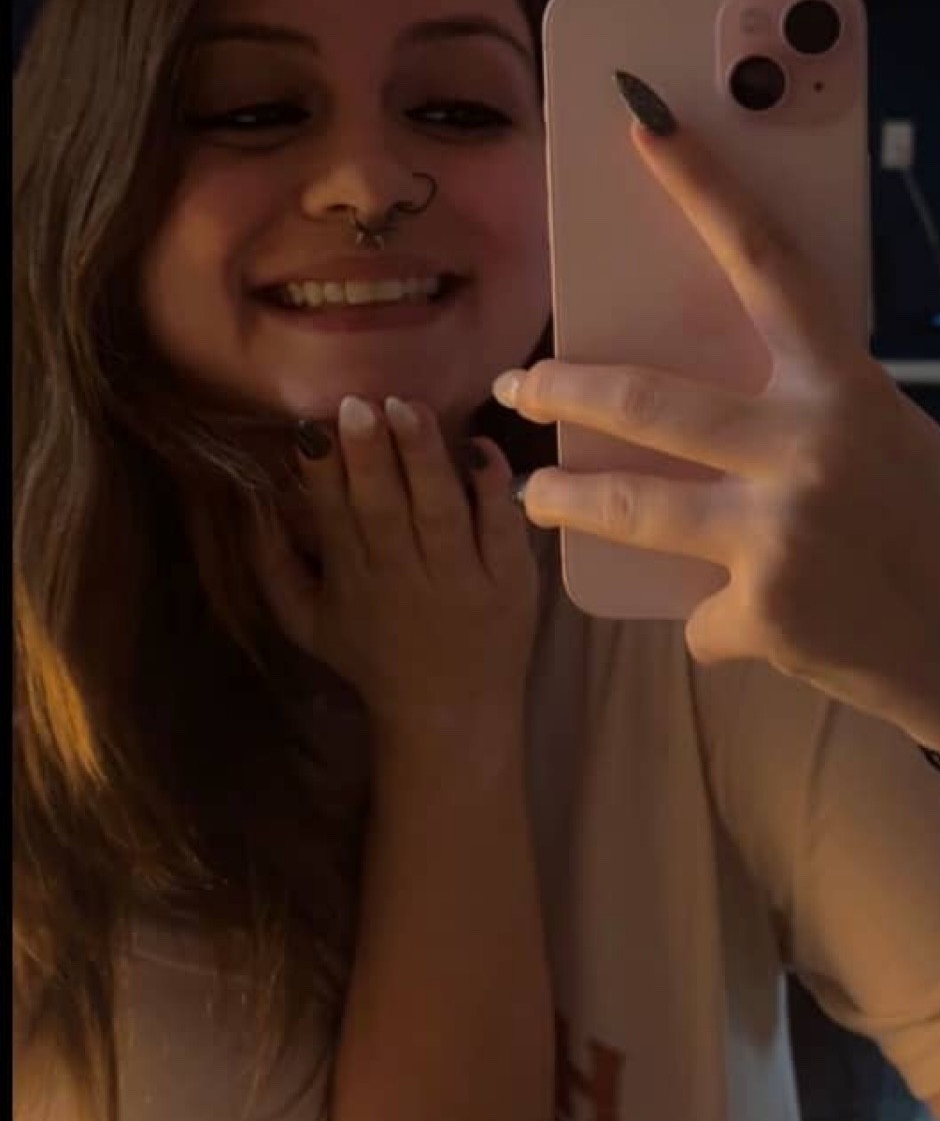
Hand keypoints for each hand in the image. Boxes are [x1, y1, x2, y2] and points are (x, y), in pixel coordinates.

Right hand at [255, 397, 538, 756]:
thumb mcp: (305, 622)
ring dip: (424, 458)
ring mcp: (460, 579)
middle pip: (383, 509)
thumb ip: (270, 564)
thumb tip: (247, 498)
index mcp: (351, 580)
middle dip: (369, 456)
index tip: (314, 426)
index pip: (333, 517)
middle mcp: (403, 576)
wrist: (447, 716)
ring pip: (439, 511)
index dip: (323, 473)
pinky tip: (482, 447)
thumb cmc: (373, 657)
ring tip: (409, 409)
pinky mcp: (510, 582)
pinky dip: (493, 487)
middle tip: (358, 404)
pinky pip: (501, 528)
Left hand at [495, 103, 939, 745]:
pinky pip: (698, 611)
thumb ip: (800, 412)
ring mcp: (779, 530)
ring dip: (565, 502)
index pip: (767, 261)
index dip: (703, 187)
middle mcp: (808, 444)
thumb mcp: (881, 440)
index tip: (643, 124)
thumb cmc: (937, 530)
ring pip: (630, 507)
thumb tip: (695, 409)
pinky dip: (715, 617)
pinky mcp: (762, 609)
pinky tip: (757, 625)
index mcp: (847, 384)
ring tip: (535, 497)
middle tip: (514, 385)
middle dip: (562, 390)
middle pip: (647, 400)